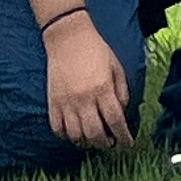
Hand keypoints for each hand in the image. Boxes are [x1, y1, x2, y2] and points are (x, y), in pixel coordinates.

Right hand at [44, 12, 131, 147]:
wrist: (68, 37)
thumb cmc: (96, 50)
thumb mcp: (116, 67)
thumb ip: (122, 92)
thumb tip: (122, 115)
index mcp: (103, 88)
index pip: (115, 121)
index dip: (123, 137)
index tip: (127, 143)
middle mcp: (84, 98)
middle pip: (95, 133)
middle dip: (105, 143)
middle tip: (110, 143)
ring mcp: (66, 101)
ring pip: (76, 135)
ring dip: (87, 142)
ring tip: (92, 138)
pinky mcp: (53, 101)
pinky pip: (58, 128)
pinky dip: (66, 135)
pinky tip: (75, 132)